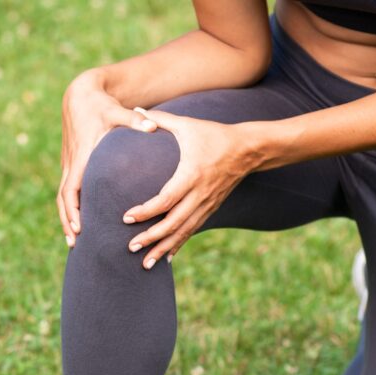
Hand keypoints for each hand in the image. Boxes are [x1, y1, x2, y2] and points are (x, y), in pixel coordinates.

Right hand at [58, 71, 158, 247]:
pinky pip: (67, 192)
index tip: (79, 227)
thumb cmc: (100, 104)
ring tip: (73, 241)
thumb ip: (134, 121)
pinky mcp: (72, 164)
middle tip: (74, 243)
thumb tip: (153, 126)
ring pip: (62, 198)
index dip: (74, 210)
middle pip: (63, 199)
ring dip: (66, 219)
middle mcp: (72, 164)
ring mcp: (69, 165)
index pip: (72, 189)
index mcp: (81, 157)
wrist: (80, 94)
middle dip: (67, 222)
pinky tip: (78, 223)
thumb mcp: (116, 111)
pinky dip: (69, 209)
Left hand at [122, 109, 251, 268]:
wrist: (248, 149)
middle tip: (130, 247)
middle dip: (151, 238)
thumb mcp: (188, 125)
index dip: (146, 211)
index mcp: (191, 175)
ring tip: (145, 264)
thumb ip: (160, 119)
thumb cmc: (214, 134)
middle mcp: (199, 195)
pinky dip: (178, 245)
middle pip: (173, 223)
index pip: (166, 199)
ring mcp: (206, 205)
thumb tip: (135, 109)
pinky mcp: (210, 209)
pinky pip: (192, 231)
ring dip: (163, 249)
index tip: (127, 218)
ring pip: (183, 232)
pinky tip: (166, 258)